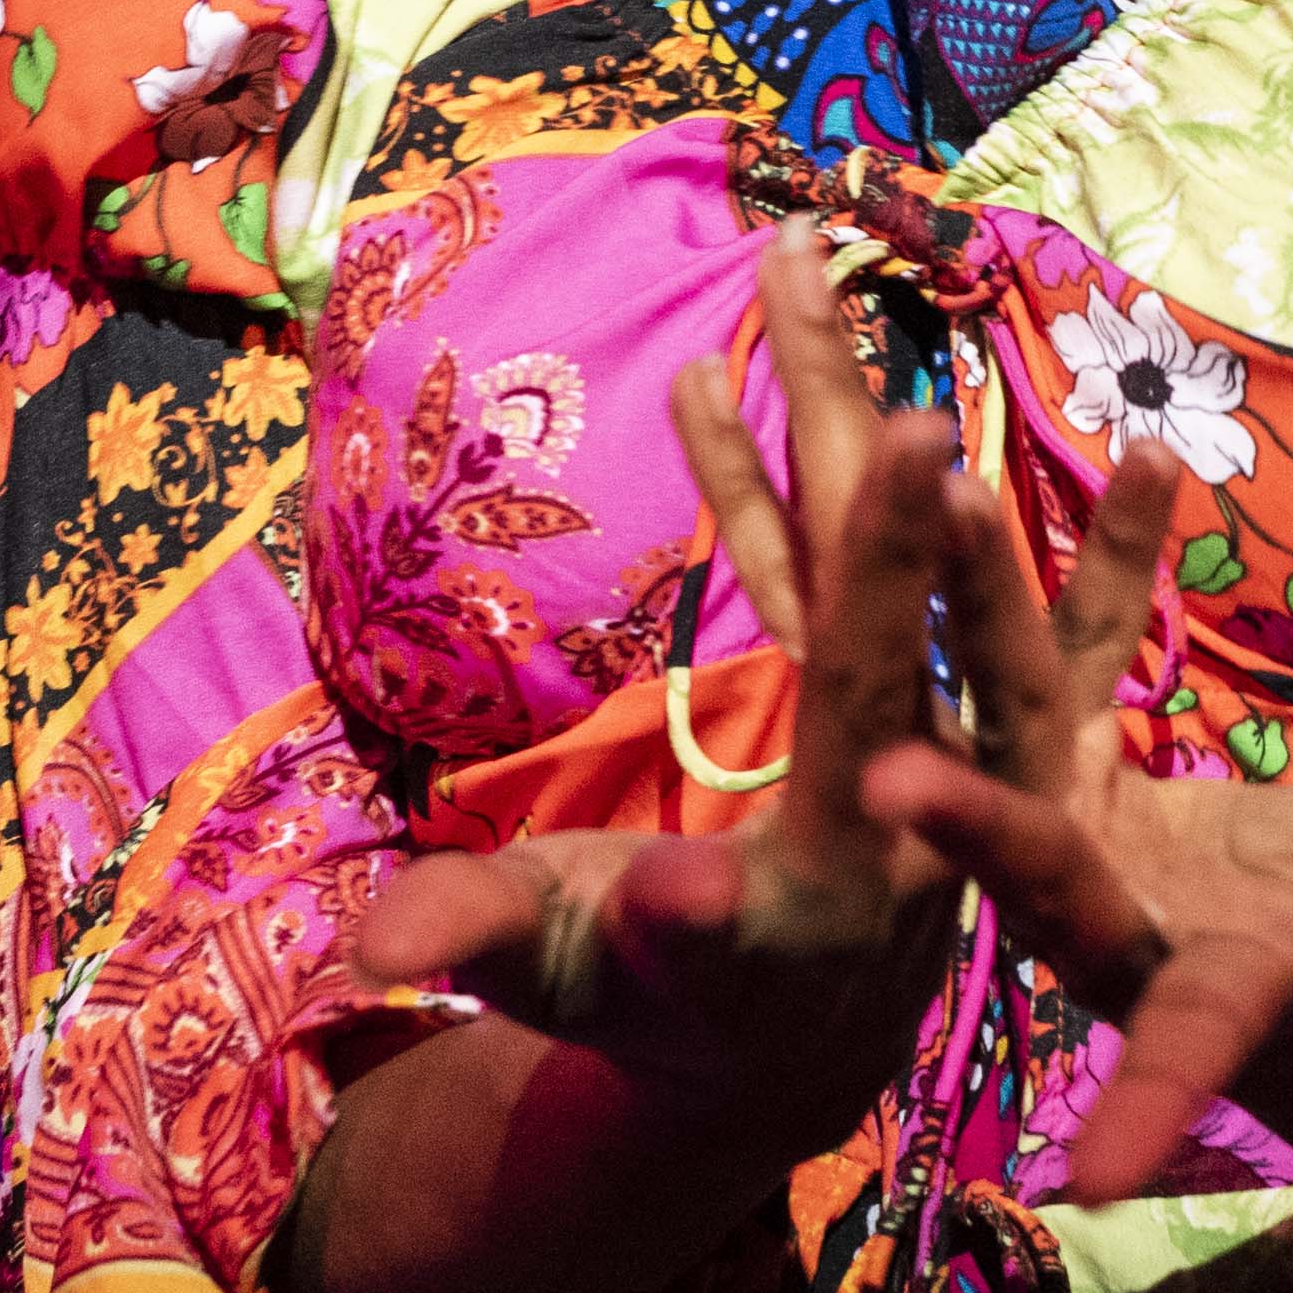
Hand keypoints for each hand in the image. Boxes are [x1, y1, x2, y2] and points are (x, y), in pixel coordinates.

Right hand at [345, 231, 974, 1153]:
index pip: (787, 864)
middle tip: (911, 434)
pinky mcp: (891, 665)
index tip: (713, 827)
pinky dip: (789, 453)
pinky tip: (727, 354)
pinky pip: (843, 547)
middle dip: (889, 560)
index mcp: (804, 922)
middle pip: (879, 671)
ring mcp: (908, 726)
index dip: (735, 839)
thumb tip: (382, 950)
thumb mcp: (564, 991)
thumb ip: (480, 947)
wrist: (791, 1026)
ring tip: (794, 266)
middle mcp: (888, 820)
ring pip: (874, 563)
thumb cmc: (652, 1010)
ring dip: (832, 414)